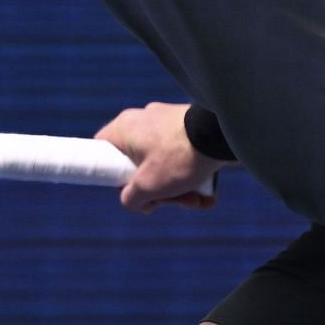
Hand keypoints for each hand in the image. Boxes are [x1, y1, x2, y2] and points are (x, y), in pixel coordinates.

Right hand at [94, 101, 229, 213]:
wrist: (222, 135)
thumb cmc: (179, 157)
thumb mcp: (148, 187)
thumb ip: (130, 199)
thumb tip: (135, 203)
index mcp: (125, 128)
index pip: (102, 151)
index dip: (111, 175)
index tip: (129, 190)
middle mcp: (144, 121)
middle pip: (139, 166)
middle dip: (159, 192)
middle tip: (172, 203)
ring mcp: (168, 123)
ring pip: (165, 165)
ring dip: (180, 190)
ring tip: (198, 202)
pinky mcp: (190, 128)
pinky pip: (183, 158)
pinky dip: (193, 177)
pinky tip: (208, 196)